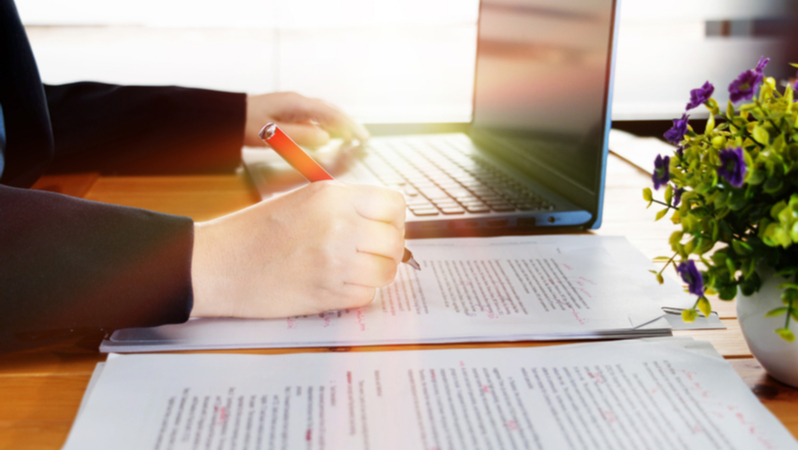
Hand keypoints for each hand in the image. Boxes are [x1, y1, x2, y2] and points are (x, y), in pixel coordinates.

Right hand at [190, 181, 405, 318]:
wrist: (220, 265)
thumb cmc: (256, 232)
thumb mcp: (303, 200)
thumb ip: (345, 205)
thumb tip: (384, 220)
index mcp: (332, 196)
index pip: (394, 204)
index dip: (392, 218)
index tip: (383, 226)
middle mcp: (339, 225)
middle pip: (394, 240)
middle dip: (387, 248)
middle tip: (369, 252)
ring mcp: (336, 261)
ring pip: (387, 270)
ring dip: (375, 272)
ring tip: (352, 269)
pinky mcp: (329, 294)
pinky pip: (367, 295)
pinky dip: (357, 292)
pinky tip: (335, 283)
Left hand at [243, 92, 369, 146]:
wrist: (226, 116)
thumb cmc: (245, 125)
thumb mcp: (272, 134)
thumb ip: (300, 137)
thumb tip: (326, 138)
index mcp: (296, 103)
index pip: (330, 114)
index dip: (349, 126)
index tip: (362, 138)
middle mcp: (297, 101)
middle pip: (330, 111)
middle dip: (348, 124)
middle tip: (362, 138)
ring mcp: (292, 106)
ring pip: (322, 114)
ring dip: (338, 125)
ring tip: (350, 138)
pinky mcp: (287, 112)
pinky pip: (313, 119)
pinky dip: (325, 127)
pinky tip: (327, 136)